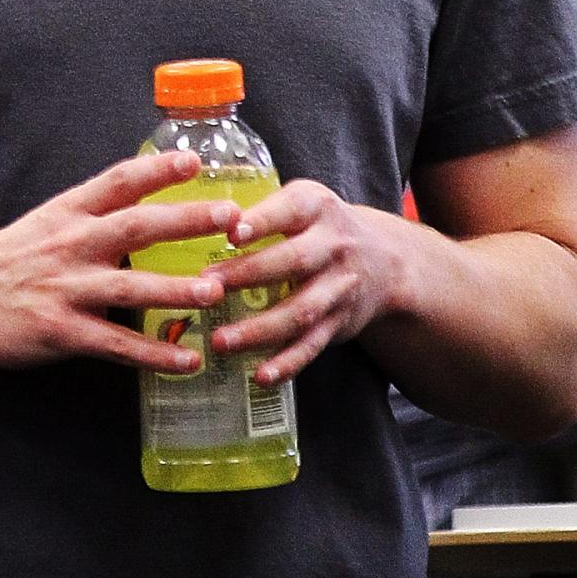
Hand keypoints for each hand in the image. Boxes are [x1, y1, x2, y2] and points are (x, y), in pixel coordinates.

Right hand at [0, 152, 239, 373]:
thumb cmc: (11, 257)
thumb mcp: (51, 220)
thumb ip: (97, 212)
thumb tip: (154, 198)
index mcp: (70, 212)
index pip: (119, 181)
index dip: (158, 169)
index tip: (195, 161)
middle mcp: (71, 245)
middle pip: (136, 227)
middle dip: (186, 221)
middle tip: (231, 218)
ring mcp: (66, 289)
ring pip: (130, 288)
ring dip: (176, 290)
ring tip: (216, 292)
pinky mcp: (60, 332)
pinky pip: (115, 345)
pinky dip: (153, 354)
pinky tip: (186, 360)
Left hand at [206, 180, 413, 385]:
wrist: (384, 261)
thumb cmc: (318, 227)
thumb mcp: (301, 202)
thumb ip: (260, 208)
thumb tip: (192, 214)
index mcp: (317, 207)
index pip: (290, 210)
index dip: (262, 221)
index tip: (232, 232)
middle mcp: (333, 246)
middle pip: (293, 261)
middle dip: (249, 275)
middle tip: (208, 287)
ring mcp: (338, 287)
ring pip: (300, 310)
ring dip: (259, 329)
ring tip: (220, 341)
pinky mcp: (339, 323)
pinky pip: (312, 346)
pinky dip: (287, 363)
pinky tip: (260, 375)